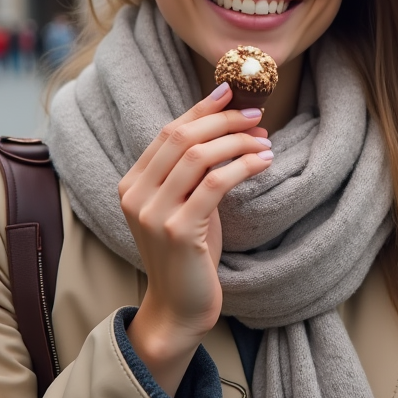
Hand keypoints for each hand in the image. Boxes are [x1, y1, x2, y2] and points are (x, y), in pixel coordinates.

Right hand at [120, 82, 271, 394]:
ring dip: (238, 142)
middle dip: (223, 120)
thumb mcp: (184, 203)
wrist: (178, 306)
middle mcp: (136, 194)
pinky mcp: (177, 231)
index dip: (201, 108)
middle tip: (256, 116)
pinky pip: (214, 183)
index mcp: (132, 183)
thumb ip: (191, 171)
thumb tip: (227, 125)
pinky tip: (263, 162)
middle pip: (181, 136)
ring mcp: (153, 213)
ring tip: (265, 142)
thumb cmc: (188, 252)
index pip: (168, 130)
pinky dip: (243, 166)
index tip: (230, 92)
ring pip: (198, 155)